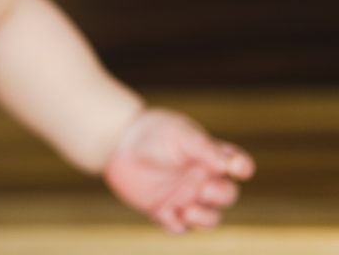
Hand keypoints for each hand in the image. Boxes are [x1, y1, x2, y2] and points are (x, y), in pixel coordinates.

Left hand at [104, 108, 254, 233]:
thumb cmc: (153, 133)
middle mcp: (204, 180)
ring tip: (188, 210)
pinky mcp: (166, 211)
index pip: (237, 164)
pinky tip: (166, 215)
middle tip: (203, 189)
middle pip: (226, 195)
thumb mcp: (179, 134)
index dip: (242, 167)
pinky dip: (176, 226)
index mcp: (212, 157)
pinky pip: (178, 228)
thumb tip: (227, 165)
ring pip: (209, 218)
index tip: (237, 169)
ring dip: (204, 218)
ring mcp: (187, 197)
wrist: (118, 143)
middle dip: (220, 195)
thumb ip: (204, 148)